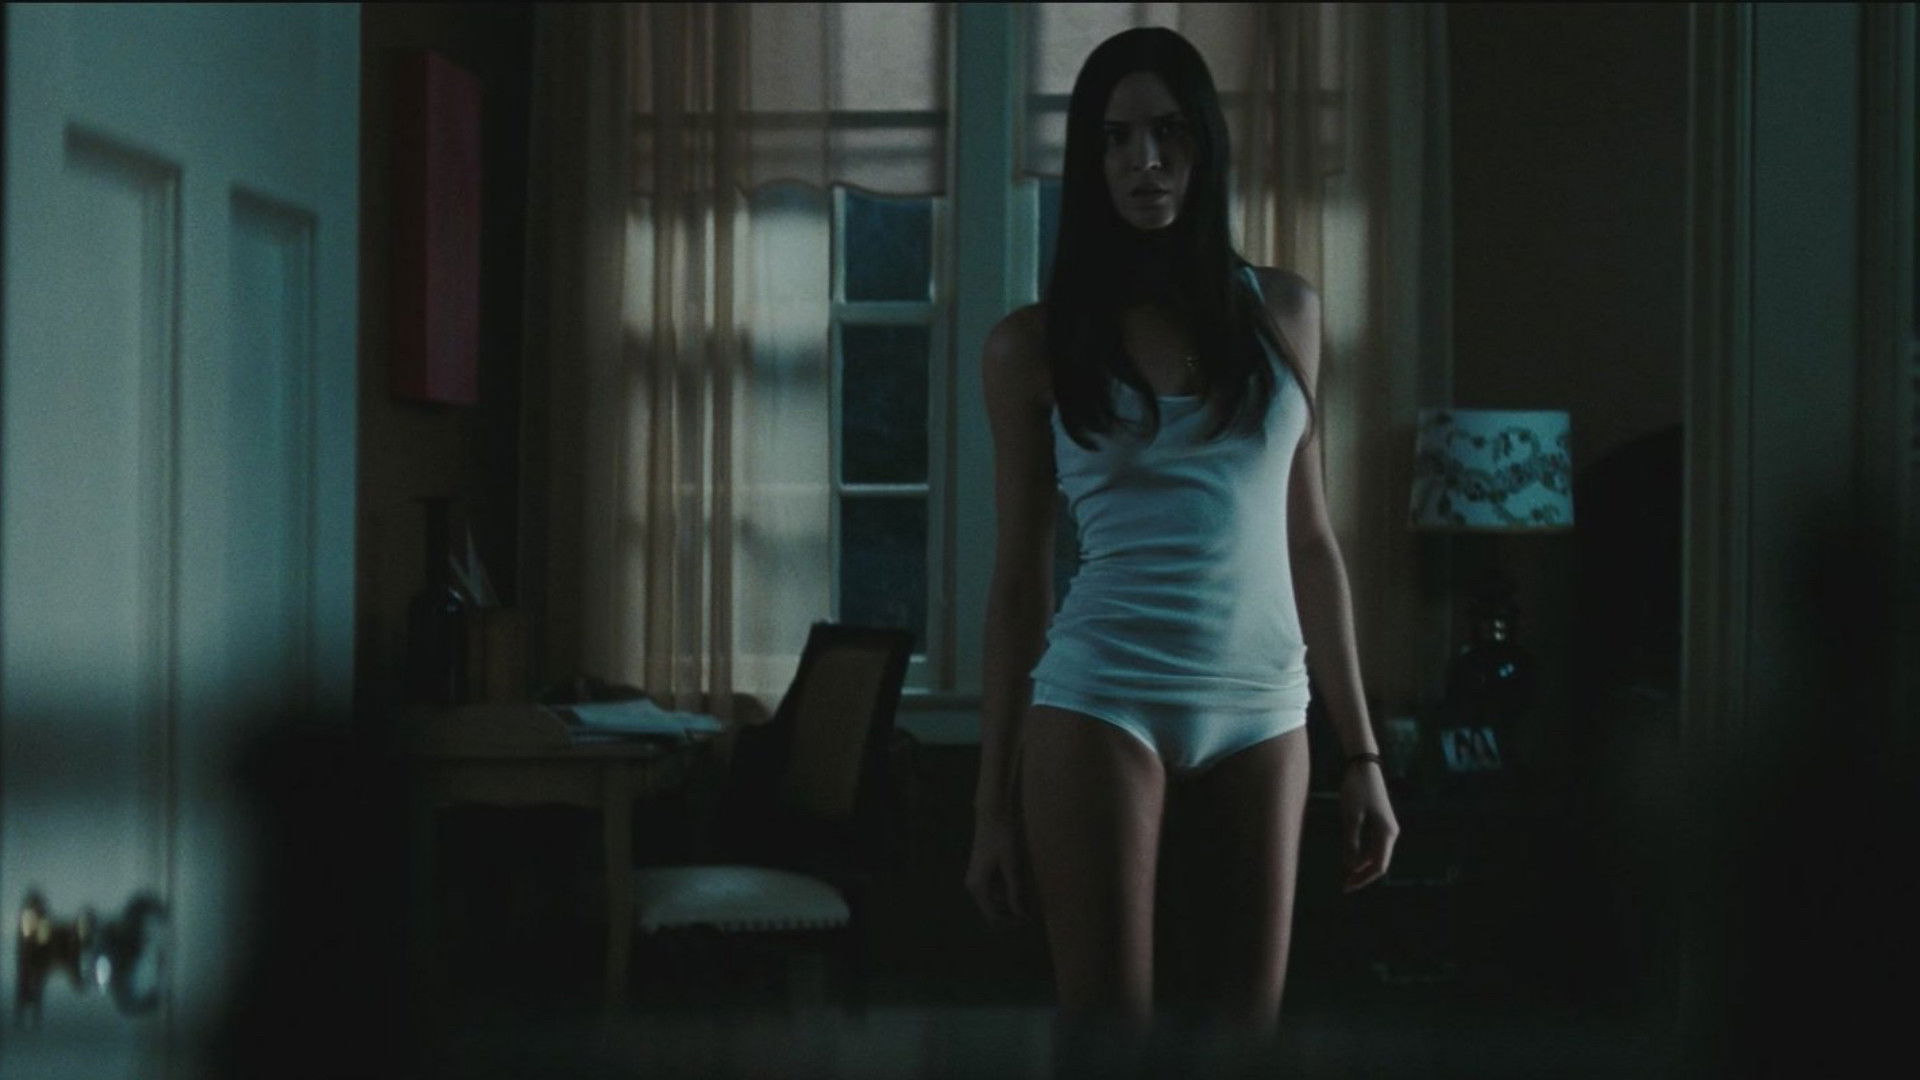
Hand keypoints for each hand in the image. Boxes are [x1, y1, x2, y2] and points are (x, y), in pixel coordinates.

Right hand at [964, 809, 1033, 928]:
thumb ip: (1014, 890)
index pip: (993, 916)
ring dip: (1010, 901)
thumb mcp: (1011, 865)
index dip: (1011, 922)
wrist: (992, 815)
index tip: (1028, 922)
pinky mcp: (981, 872)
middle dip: (1011, 913)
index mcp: (978, 886)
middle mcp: (973, 885)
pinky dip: (1007, 890)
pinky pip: (994, 889)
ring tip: (1029, 897)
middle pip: (993, 910)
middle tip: (1031, 912)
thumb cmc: (1002, 838)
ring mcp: (976, 879)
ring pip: (994, 900)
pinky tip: (1020, 884)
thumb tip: (1019, 913)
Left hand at [1339, 763, 1398, 892]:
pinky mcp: (1380, 822)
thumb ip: (1351, 842)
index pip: (1378, 866)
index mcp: (1386, 833)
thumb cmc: (1356, 789)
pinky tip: (1350, 859)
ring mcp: (1387, 828)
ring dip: (1362, 866)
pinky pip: (1373, 845)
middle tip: (1344, 886)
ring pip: (1376, 855)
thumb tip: (1350, 867)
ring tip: (1346, 876)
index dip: (1363, 879)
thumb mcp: (1350, 816)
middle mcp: (1391, 833)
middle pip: (1379, 863)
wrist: (1363, 765)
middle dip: (1362, 876)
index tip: (1347, 887)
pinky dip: (1362, 855)